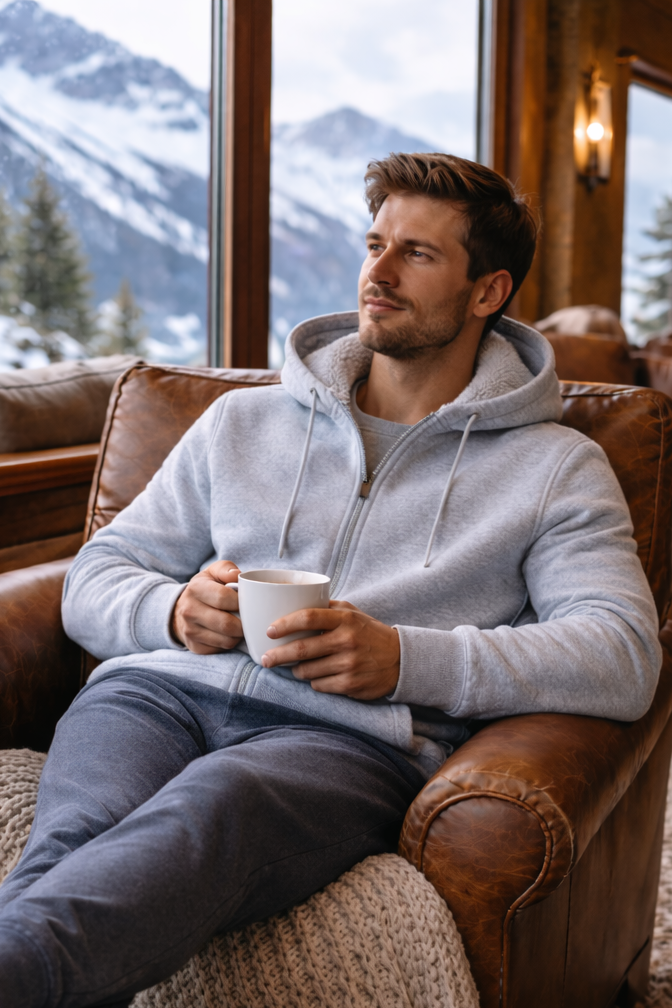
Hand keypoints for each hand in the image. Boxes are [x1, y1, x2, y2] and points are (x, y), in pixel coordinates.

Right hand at [171, 560, 241, 653]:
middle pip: (227, 624)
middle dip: (245, 623)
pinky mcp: (195, 646)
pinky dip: (231, 642)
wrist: (182, 609)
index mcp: (196, 589)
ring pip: (227, 640)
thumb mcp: (213, 572)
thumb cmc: (205, 588)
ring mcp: (190, 631)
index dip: (242, 601)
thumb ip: (226, 569)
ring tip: (242, 625)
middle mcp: (189, 611)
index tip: (250, 602)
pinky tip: (231, 633)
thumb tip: (238, 575)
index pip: (224, 598)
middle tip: (251, 618)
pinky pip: (222, 649)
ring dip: (240, 634)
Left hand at [261, 600, 399, 699]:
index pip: (308, 617)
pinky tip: (318, 676)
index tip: (269, 630)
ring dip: (296, 670)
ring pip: (307, 670)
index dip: (285, 624)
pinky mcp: (350, 684)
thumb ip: (327, 608)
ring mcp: (349, 664)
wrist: (400, 660)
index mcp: (345, 619)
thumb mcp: (352, 613)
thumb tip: (293, 604)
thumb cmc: (369, 633)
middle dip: (278, 655)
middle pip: (302, 649)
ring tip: (296, 666)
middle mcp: (347, 640)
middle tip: (265, 659)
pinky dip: (313, 681)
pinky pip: (319, 685)